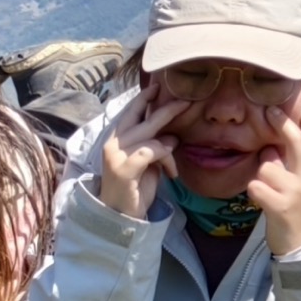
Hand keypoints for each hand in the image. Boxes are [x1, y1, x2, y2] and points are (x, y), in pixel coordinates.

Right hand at [94, 91, 188, 220]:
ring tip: (172, 163)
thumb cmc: (135, 186)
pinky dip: (166, 159)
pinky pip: (151, 151)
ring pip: (151, 135)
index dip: (143, 98)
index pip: (130, 112)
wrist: (119, 213)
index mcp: (117, 138)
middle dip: (166, 108)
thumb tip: (172, 134)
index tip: (158, 86)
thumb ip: (154, 144)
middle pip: (142, 117)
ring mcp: (116, 154)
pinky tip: (170, 172)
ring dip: (168, 146)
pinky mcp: (124, 168)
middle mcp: (113, 142)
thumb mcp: (147, 161)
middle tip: (187, 101)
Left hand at [246, 87, 300, 258]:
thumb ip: (296, 165)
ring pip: (267, 166)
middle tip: (269, 111)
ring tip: (265, 186)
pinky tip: (259, 199)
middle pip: (298, 142)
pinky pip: (255, 186)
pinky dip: (253, 191)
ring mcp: (295, 191)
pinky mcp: (280, 206)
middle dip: (283, 124)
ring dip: (260, 173)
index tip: (300, 107)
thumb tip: (273, 146)